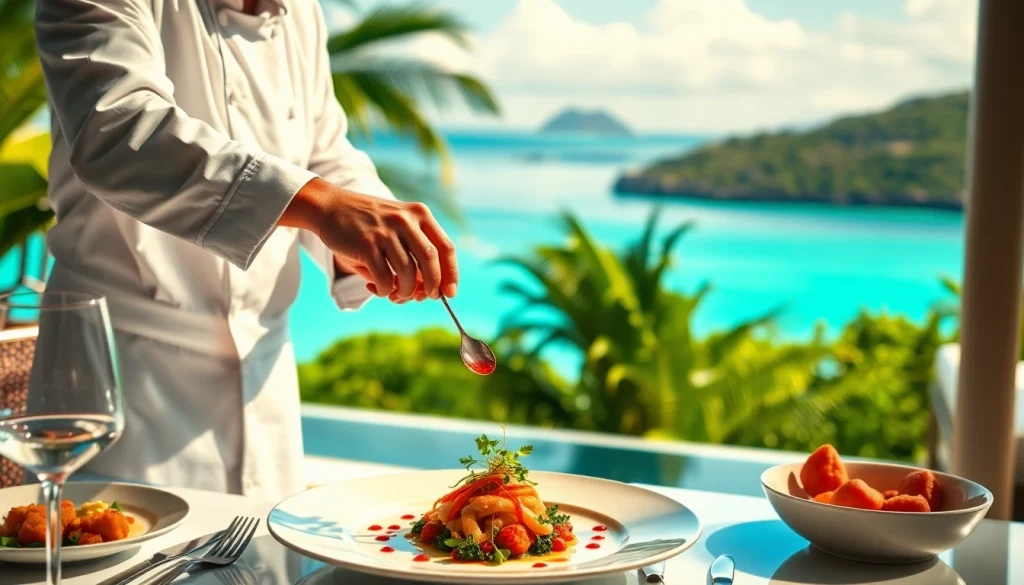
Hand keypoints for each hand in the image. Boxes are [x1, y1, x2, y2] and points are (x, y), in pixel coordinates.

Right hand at [282, 178, 457, 300]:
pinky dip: (385, 291)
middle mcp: (406, 220)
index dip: (451, 274)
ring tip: (395, 293)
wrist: (330, 207)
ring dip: (406, 292)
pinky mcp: (366, 244)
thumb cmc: (368, 224)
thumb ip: (413, 255)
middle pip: (431, 261)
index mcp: (419, 214)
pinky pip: (385, 279)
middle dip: (432, 286)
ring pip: (409, 274)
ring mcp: (386, 232)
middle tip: (424, 297)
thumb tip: (424, 293)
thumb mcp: (396, 228)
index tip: (450, 293)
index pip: (446, 247)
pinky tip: (377, 288)